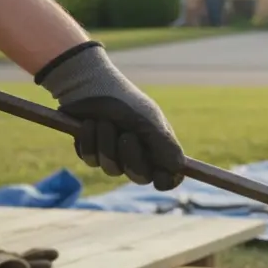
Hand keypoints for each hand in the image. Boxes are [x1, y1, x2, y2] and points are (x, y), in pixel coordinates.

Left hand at [36, 42, 185, 190]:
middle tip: (126, 136)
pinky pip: (91, 159)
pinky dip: (90, 141)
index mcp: (157, 148)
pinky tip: (89, 124)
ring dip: (107, 144)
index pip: (167, 176)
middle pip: (139, 177)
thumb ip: (164, 144)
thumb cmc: (125, 102)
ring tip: (104, 121)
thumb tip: (178, 167)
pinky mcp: (91, 153)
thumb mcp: (148, 121)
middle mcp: (137, 156)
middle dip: (131, 157)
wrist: (90, 86)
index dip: (166, 180)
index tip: (160, 179)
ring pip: (112, 168)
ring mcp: (113, 157)